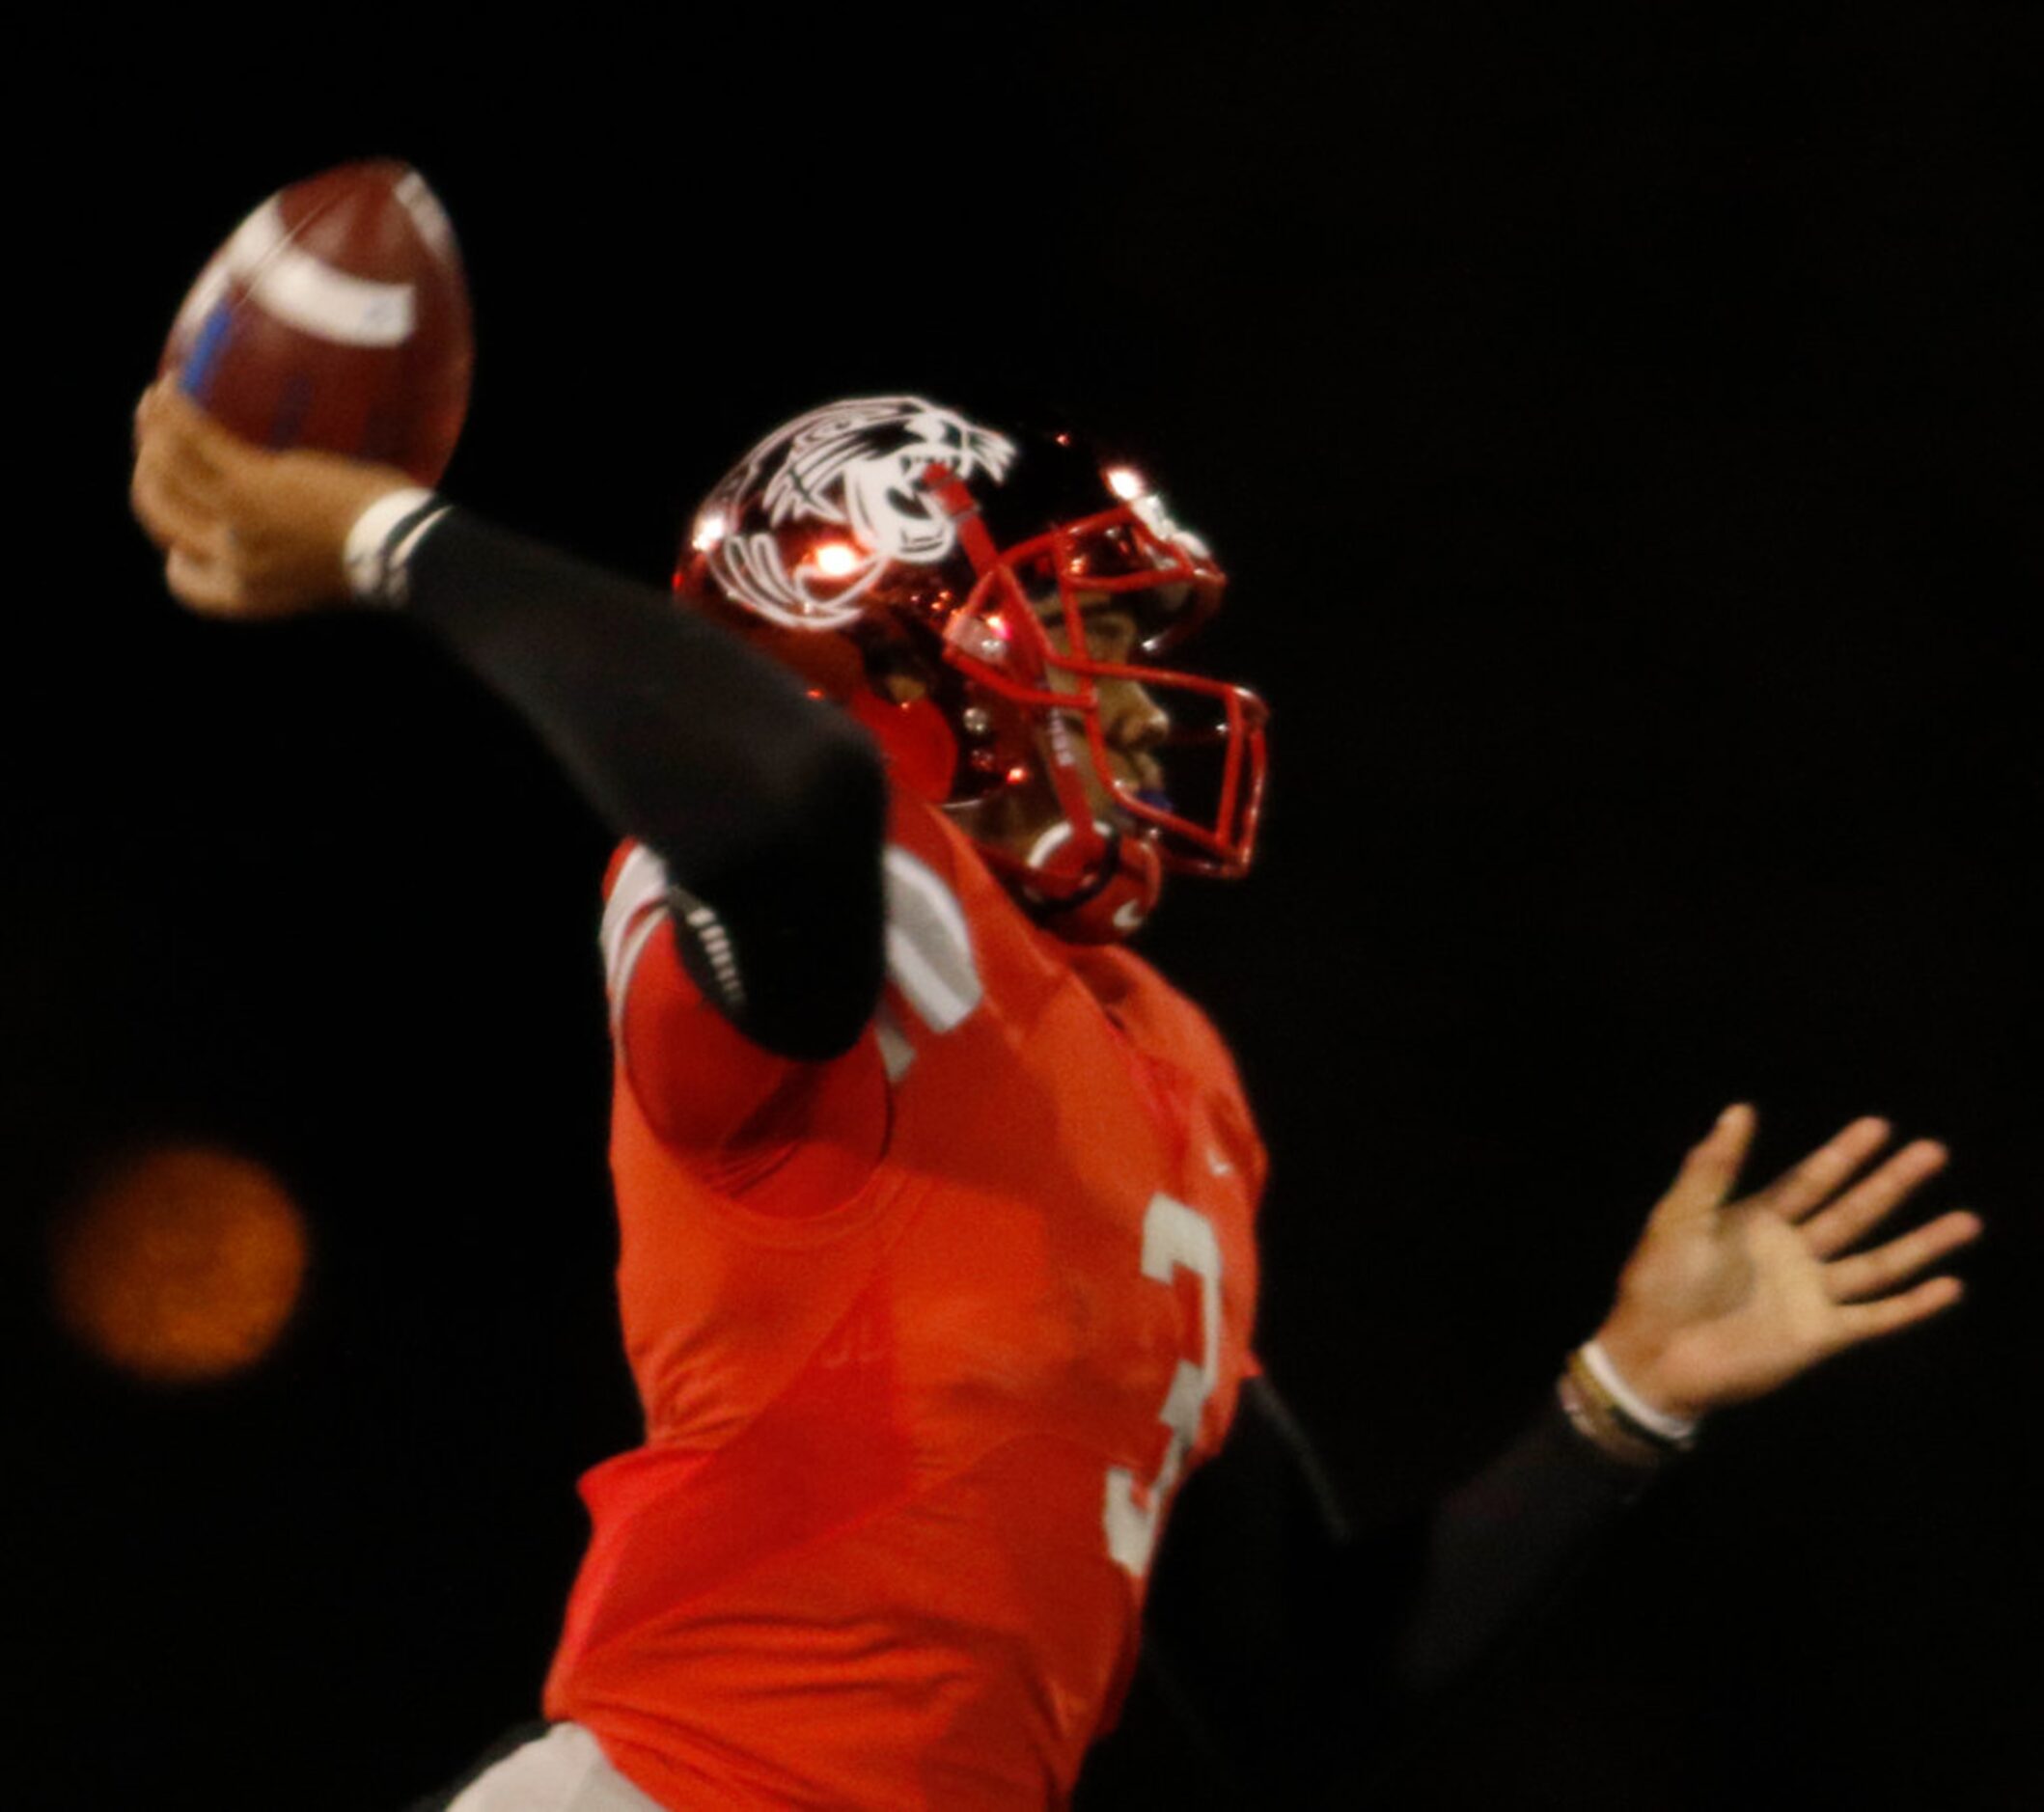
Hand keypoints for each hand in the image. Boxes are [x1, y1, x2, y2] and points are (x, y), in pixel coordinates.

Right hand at [130, 381, 416, 617]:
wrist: (404, 552)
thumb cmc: (386, 558)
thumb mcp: (328, 574)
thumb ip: (296, 557)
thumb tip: (300, 526)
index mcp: (248, 596)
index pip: (186, 584)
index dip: (173, 554)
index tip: (178, 537)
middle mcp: (230, 563)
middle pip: (161, 518)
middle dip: (147, 481)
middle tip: (151, 451)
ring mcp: (236, 521)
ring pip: (169, 471)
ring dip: (150, 433)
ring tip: (151, 404)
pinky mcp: (250, 484)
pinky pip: (196, 441)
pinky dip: (175, 413)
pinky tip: (168, 388)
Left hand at [1594, 1106, 1980, 1419]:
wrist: (1655, 1355)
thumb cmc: (1659, 1283)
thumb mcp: (1681, 1216)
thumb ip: (1713, 1167)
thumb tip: (1740, 1108)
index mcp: (1757, 1221)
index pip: (1811, 1180)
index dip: (1844, 1154)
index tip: (1879, 1125)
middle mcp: (1792, 1254)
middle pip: (1854, 1212)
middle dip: (1892, 1183)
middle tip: (1934, 1151)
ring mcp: (1810, 1294)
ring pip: (1879, 1263)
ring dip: (1922, 1243)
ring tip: (1968, 1220)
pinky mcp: (1820, 1336)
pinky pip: (1876, 1317)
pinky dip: (1913, 1305)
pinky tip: (1950, 1286)